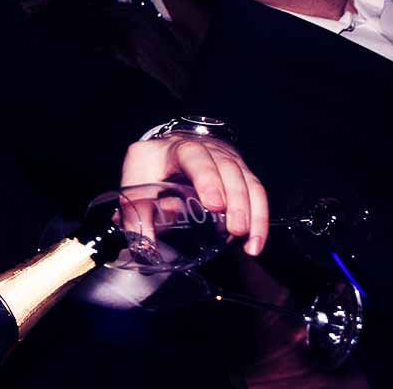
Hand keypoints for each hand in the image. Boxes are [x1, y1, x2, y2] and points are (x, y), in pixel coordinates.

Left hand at [120, 135, 268, 255]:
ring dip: (251, 211)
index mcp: (170, 149)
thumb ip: (135, 214)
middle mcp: (202, 147)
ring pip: (246, 179)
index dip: (206, 177)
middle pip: (226, 167)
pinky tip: (255, 240)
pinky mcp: (238, 170)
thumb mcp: (133, 186)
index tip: (214, 204)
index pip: (192, 155)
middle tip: (235, 229)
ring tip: (248, 240)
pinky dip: (259, 217)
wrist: (165, 151)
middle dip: (235, 199)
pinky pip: (256, 191)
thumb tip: (143, 245)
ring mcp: (224, 157)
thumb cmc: (148, 171)